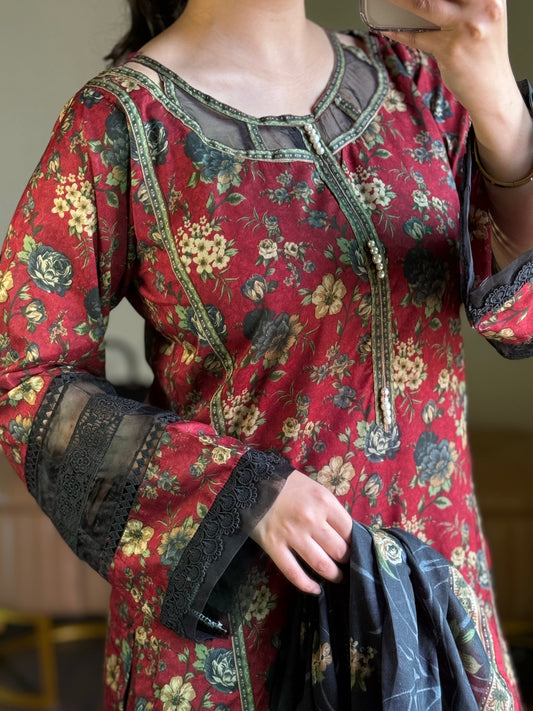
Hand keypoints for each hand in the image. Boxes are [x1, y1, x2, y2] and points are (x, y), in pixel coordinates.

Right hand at [249, 469, 352, 593]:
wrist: (251, 480)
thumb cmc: (285, 482)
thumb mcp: (313, 488)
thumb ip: (328, 508)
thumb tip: (345, 531)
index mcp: (324, 501)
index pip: (349, 530)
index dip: (354, 543)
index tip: (354, 548)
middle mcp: (311, 519)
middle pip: (339, 550)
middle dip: (346, 561)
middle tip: (347, 565)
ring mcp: (292, 534)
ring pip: (321, 565)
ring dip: (334, 575)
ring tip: (337, 578)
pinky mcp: (274, 546)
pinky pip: (294, 572)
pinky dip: (307, 585)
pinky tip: (315, 590)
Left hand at [381, 0, 515, 119]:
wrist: (492, 89)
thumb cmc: (484, 51)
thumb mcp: (484, 16)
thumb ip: (465, 3)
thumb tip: (427, 1)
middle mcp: (482, 5)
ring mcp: (465, 27)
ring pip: (425, 5)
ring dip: (400, 1)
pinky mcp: (450, 49)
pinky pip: (417, 37)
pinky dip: (399, 32)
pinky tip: (387, 27)